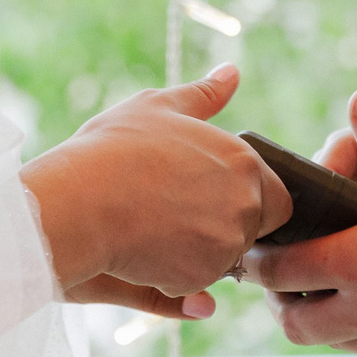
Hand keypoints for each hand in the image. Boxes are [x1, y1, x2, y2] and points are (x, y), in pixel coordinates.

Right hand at [25, 64, 291, 319]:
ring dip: (200, 251)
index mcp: (243, 160)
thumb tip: (232, 73)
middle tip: (176, 213)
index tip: (206, 195)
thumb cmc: (114, 148)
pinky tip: (145, 250)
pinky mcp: (200, 277)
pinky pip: (197, 283)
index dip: (246, 199)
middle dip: (225, 226)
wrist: (80, 201)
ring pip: (223, 259)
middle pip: (252, 229)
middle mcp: (246, 203)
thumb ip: (204, 95)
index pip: (276, 196)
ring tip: (155, 227)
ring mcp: (226, 243)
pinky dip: (177, 275)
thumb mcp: (159, 107)